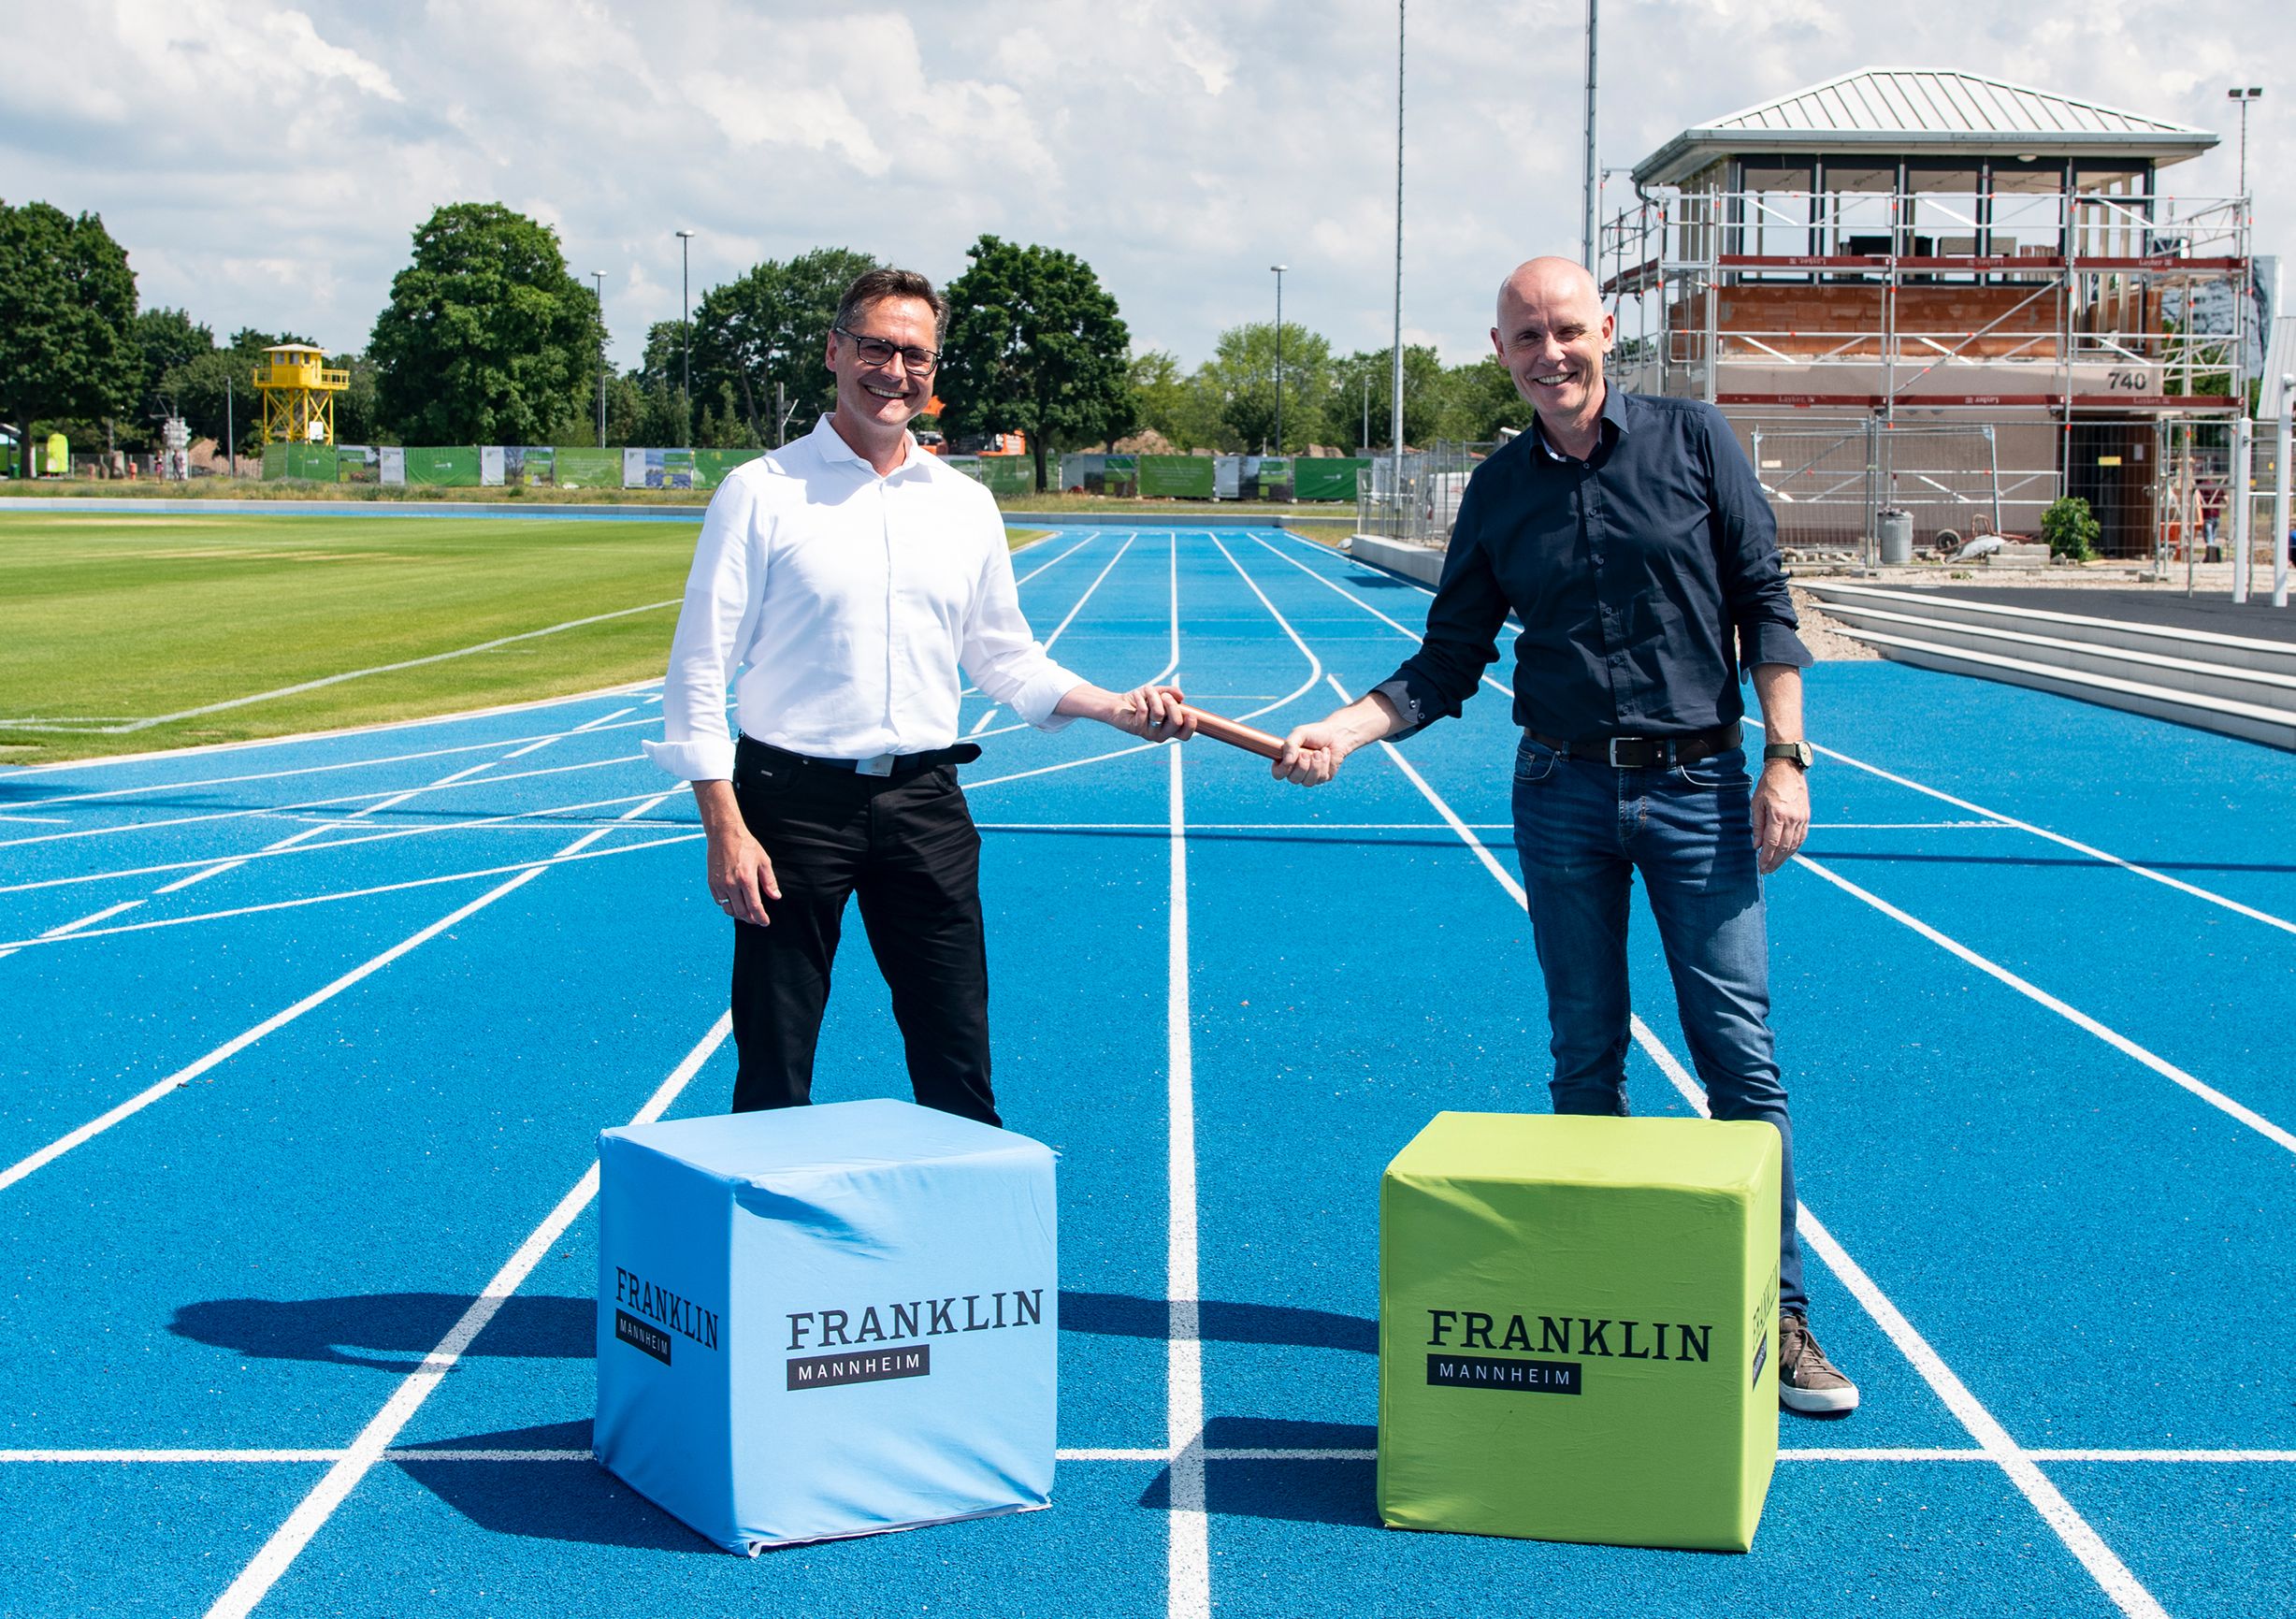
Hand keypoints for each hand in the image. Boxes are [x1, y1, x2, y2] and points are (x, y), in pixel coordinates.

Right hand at [691, 780, 780, 925]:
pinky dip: (727, 905)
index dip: (761, 918)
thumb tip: (775, 897)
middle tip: (757, 919)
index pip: (755, 907)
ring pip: (729, 909)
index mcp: (747, 880)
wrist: (724, 834)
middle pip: (741, 912)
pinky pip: (719, 901)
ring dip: (738, 914)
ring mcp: (720, 884)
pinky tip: (734, 902)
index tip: (765, 922)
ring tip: (746, 913)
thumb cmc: (746, 846)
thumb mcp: (764, 861)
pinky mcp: (712, 883)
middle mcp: (732, 884)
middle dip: (751, 919)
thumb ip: (769, 881)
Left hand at [1109, 683, 1197, 742]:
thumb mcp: (1158, 693)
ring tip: (1148, 689)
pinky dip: (1141, 698)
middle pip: (1176, 723)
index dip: (1191, 726)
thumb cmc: (1140, 700)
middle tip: (1164, 695)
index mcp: (1169, 729)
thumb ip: (1171, 693)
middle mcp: (1160, 734)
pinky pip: (1144, 711)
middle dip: (1172, 704)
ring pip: (1159, 714)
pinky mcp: (1135, 728)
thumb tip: (1181, 697)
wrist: (1117, 704)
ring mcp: (1148, 733)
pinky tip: (1137, 695)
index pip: (1184, 735)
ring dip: (1154, 697)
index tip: (1190, 713)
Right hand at [1273, 720, 1348, 786]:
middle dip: (1302, 765)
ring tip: (1318, 752)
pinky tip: (1326, 754)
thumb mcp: (1299, 734)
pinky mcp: (1323, 777)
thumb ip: (1290, 745)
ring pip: (1307, 782)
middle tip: (1307, 752)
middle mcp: (1297, 771)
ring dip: (1315, 765)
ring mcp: (1310, 776)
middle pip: (1293, 779)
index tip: (1289, 760)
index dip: (1282, 770)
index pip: (1278, 774)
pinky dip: (1324, 764)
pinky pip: (1320, 778)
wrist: (1336, 734)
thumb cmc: (1315, 733)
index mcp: (1287, 761)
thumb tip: (1287, 761)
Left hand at [1751, 759, 1808, 874]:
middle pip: (1784, 847)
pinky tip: (1787, 854)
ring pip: (1794, 844)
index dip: (1767, 858)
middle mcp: (1793, 818)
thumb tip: (1756, 845)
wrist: (1787, 769)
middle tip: (1767, 871)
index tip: (1761, 867)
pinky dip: (1794, 848)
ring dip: (1785, 858)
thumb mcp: (1756, 803)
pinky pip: (1801, 837)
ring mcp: (1802, 818)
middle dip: (1775, 861)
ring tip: (1775, 865)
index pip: (1773, 843)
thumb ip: (1757, 825)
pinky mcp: (1806, 817)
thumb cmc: (1768, 785)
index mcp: (1778, 815)